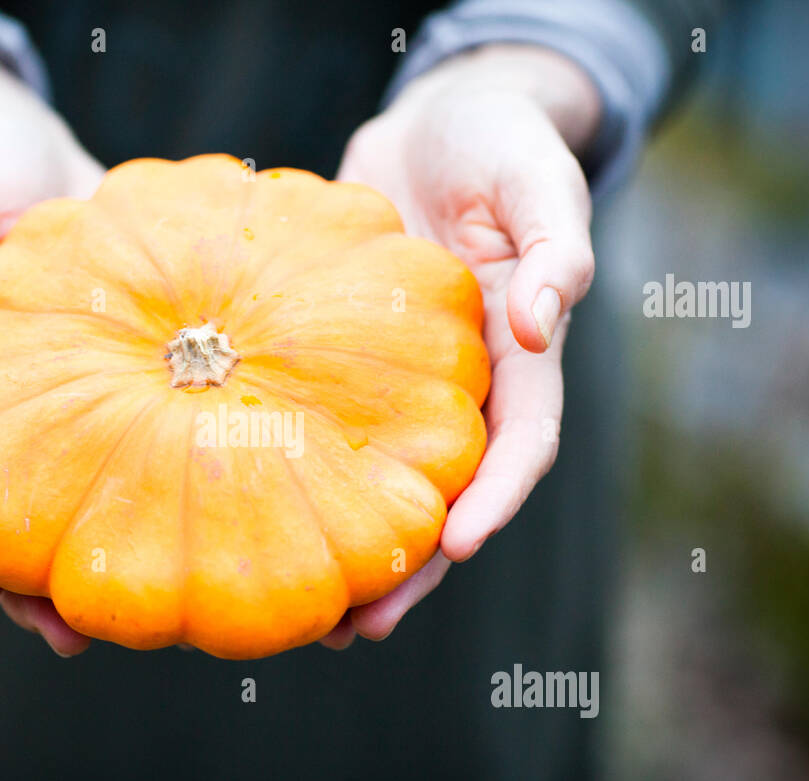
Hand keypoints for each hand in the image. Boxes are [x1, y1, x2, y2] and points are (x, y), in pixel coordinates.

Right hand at [0, 35, 101, 654]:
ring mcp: (64, 407)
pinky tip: (200, 524)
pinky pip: (136, 448)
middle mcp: (7, 411)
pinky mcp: (120, 389)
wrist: (39, 154)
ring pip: (73, 494)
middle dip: (28, 580)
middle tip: (66, 638)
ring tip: (132, 621)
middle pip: (8, 507)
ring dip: (95, 554)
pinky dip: (156, 490)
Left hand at [324, 44, 600, 648]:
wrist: (435, 125)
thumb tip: (538, 321)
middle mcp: (467, 387)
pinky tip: (252, 511)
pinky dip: (302, 477)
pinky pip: (331, 431)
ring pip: (386, 483)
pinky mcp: (350, 366)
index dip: (496, 499)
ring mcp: (407, 385)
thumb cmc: (498, 141)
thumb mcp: (537, 176)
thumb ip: (557, 243)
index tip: (459, 547)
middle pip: (450, 496)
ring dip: (354, 548)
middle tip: (363, 627)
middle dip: (414, 567)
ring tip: (310, 615)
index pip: (524, 444)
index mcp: (524, 356)